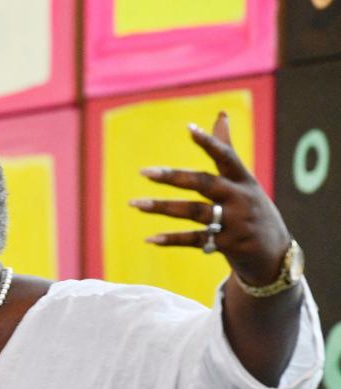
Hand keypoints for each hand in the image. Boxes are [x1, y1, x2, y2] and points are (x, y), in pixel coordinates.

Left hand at [129, 111, 291, 286]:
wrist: (275, 252)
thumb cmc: (252, 208)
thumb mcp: (244, 180)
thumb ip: (227, 149)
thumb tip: (220, 114)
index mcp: (243, 179)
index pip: (226, 156)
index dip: (210, 142)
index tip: (189, 129)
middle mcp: (240, 198)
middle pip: (204, 183)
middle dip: (173, 177)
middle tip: (143, 172)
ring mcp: (235, 222)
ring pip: (195, 212)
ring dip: (163, 208)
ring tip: (135, 204)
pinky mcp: (229, 245)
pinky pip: (196, 240)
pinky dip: (172, 239)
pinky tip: (150, 239)